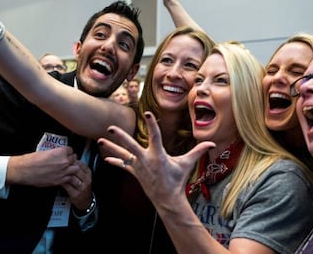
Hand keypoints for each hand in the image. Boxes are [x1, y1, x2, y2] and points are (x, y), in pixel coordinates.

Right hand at [7, 146, 79, 186]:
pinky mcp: (59, 180)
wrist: (23, 170)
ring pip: (76, 168)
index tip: (65, 153)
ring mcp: (63, 172)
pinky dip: (68, 176)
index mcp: (61, 152)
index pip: (71, 150)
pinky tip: (63, 175)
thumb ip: (56, 153)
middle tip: (66, 160)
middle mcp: (64, 161)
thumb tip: (60, 154)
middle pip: (75, 158)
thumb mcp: (46, 151)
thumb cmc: (31, 160)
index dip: (67, 152)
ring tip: (67, 167)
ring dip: (72, 167)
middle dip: (71, 159)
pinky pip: (69, 178)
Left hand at [62, 160, 92, 210]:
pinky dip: (62, 182)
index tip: (65, 160)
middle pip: (76, 170)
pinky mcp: (75, 194)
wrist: (84, 200)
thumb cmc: (82, 186)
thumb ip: (78, 168)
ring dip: (64, 174)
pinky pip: (67, 186)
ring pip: (72, 178)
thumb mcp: (83, 175)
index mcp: (88, 173)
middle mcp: (87, 180)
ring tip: (57, 172)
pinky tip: (57, 180)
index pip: (80, 164)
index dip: (72, 161)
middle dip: (67, 167)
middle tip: (59, 165)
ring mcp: (82, 187)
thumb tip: (69, 159)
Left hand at [98, 111, 214, 206]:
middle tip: (110, 127)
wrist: (167, 199)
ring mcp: (139, 167)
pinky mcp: (135, 173)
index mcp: (159, 155)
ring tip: (100, 140)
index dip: (152, 125)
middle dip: (120, 136)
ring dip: (111, 147)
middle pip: (130, 145)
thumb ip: (198, 152)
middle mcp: (146, 160)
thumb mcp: (187, 164)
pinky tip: (105, 157)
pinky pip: (123, 166)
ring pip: (122, 155)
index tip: (147, 114)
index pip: (155, 136)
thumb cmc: (177, 180)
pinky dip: (115, 161)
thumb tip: (213, 144)